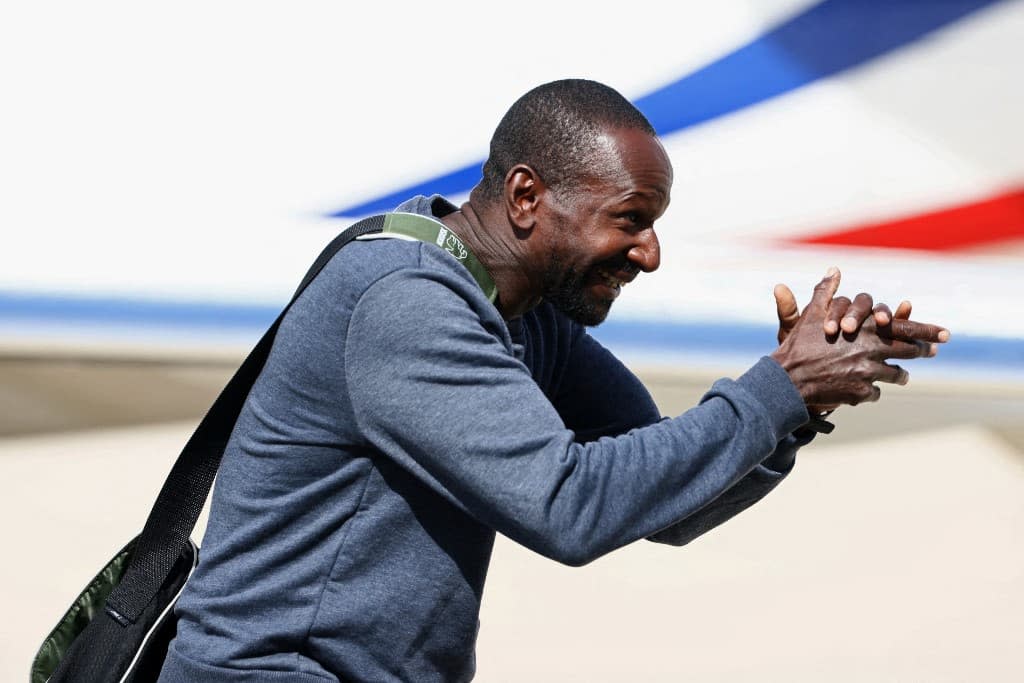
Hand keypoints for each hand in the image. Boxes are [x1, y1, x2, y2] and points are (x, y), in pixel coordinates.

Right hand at [770, 268, 948, 408]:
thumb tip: (833, 269)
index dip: (927, 331)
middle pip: (908, 351)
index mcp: (864, 328)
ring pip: (895, 375)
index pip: (905, 327)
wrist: (787, 380)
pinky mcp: (860, 393)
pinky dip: (871, 390)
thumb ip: (825, 292)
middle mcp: (871, 350)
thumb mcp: (811, 315)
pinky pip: (875, 392)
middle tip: (931, 351)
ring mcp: (867, 373)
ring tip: (902, 376)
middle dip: (921, 351)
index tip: (946, 334)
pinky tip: (866, 389)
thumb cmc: (799, 345)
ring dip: (898, 375)